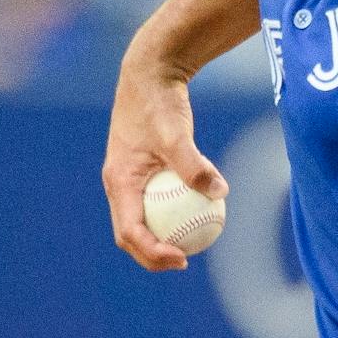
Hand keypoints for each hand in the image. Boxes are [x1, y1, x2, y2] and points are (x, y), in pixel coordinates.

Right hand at [104, 57, 227, 272]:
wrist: (150, 75)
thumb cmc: (160, 103)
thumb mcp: (177, 133)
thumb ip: (194, 164)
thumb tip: (219, 192)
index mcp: (119, 182)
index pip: (130, 232)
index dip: (153, 253)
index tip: (182, 259)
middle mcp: (117, 184)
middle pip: (130, 234)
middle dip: (152, 255)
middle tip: (184, 262)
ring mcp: (127, 179)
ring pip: (140, 220)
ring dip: (159, 239)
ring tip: (190, 248)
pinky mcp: (140, 172)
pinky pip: (153, 202)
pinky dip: (170, 215)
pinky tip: (198, 215)